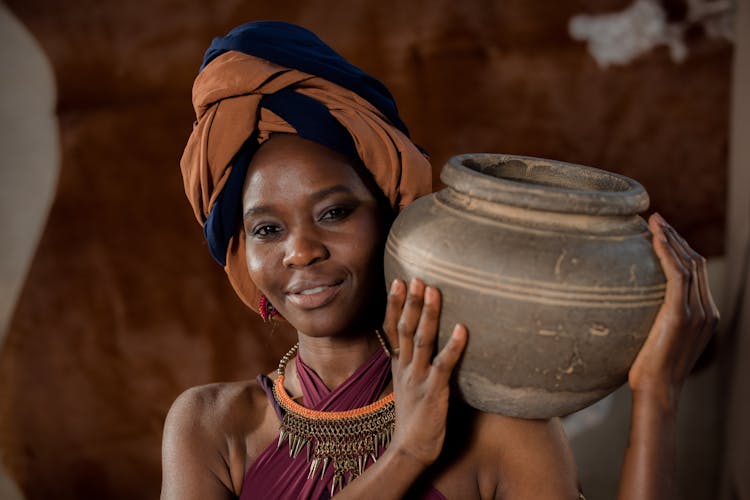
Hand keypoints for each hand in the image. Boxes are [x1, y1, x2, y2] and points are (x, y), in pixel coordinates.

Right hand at [382, 277, 467, 467]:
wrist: (410, 450)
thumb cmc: (414, 417)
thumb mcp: (406, 384)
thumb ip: (410, 363)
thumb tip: (418, 343)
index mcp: (398, 365)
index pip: (392, 328)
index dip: (394, 304)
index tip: (398, 280)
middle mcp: (405, 368)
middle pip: (405, 328)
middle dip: (411, 301)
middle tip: (416, 276)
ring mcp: (418, 379)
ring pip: (421, 340)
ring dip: (428, 315)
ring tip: (434, 291)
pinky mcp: (433, 392)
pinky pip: (443, 365)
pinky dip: (452, 346)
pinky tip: (461, 329)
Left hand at [628, 213, 718, 406]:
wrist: (655, 392)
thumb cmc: (647, 371)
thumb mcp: (656, 339)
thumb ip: (656, 319)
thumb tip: (630, 303)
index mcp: (704, 315)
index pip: (696, 272)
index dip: (680, 248)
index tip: (661, 232)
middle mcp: (706, 311)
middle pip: (696, 262)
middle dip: (676, 237)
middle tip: (656, 219)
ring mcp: (697, 313)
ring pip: (689, 264)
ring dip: (671, 238)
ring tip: (654, 221)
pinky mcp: (681, 315)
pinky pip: (677, 275)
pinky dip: (667, 253)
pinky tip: (654, 239)